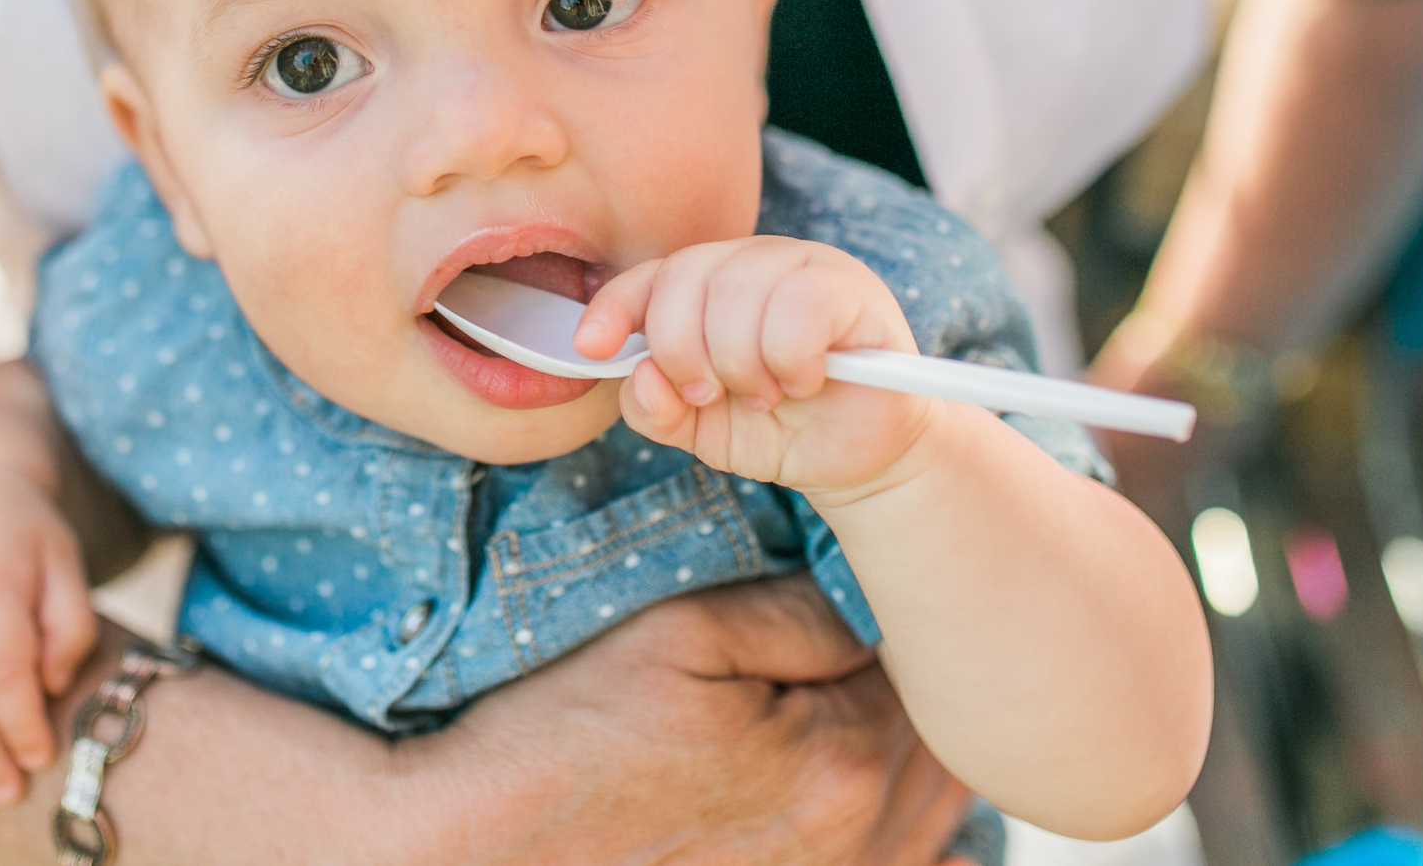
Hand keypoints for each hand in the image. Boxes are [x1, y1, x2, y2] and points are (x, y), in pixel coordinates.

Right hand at [434, 574, 976, 863]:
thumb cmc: (575, 728)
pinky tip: (930, 833)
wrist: (490, 839)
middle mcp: (852, 841)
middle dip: (917, 691)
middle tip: (899, 637)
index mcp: (840, 760)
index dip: (900, 619)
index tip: (885, 583)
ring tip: (892, 705)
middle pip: (932, 751)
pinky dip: (918, 846)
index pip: (918, 672)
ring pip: (926, 815)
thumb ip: (801, 614)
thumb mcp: (685, 632)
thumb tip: (873, 605)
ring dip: (916, 761)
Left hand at [578, 238, 934, 500]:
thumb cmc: (779, 431)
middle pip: (687, 277)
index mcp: (713, 283)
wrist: (859, 460)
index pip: (652, 274)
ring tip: (765, 395)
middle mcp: (757, 261)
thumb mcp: (700, 429)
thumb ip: (655, 408)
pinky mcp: (854, 290)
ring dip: (742, 364)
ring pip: (739, 291)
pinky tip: (803, 382)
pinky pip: (799, 309)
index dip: (617, 306)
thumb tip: (636, 376)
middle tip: (709, 395)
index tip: (592, 346)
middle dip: (683, 351)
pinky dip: (789, 360)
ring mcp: (808, 266)